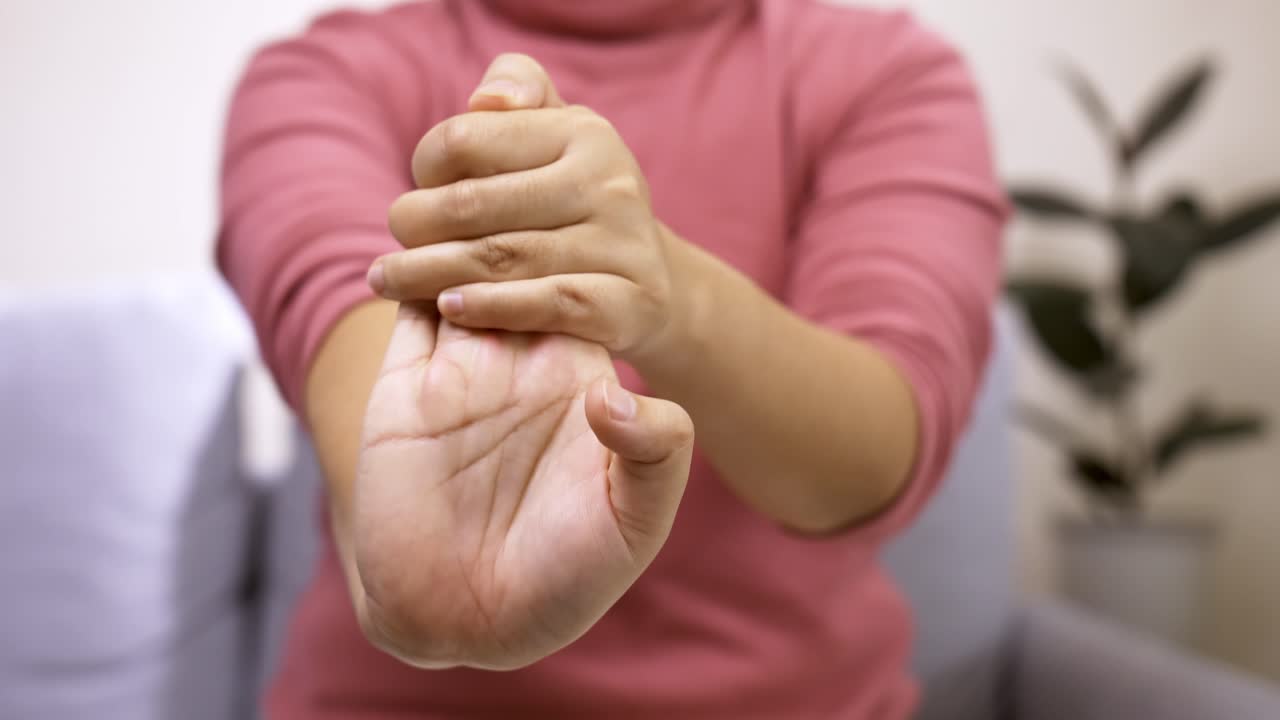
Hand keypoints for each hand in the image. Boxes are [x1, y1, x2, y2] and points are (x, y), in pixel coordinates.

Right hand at [351, 55, 694, 670]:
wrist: (472, 616)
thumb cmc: (564, 580)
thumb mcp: (631, 525)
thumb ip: (652, 463)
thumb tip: (625, 398)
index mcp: (582, 368)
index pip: (579, 269)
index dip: (576, 217)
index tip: (586, 162)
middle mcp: (522, 352)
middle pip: (515, 243)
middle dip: (509, 182)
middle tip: (511, 100)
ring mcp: (462, 362)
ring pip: (455, 254)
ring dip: (452, 203)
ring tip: (457, 143)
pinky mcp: (407, 383)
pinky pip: (407, 300)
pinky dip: (406, 256)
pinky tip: (411, 217)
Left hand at [371, 54, 686, 363]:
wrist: (652, 284)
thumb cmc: (576, 202)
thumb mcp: (555, 134)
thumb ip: (517, 90)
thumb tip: (486, 101)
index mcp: (583, 132)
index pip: (466, 140)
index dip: (425, 167)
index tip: (418, 192)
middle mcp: (609, 183)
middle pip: (474, 204)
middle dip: (415, 228)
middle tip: (387, 253)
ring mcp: (624, 245)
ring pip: (502, 258)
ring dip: (428, 275)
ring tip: (388, 284)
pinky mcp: (630, 303)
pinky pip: (549, 304)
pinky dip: (492, 308)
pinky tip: (447, 309)